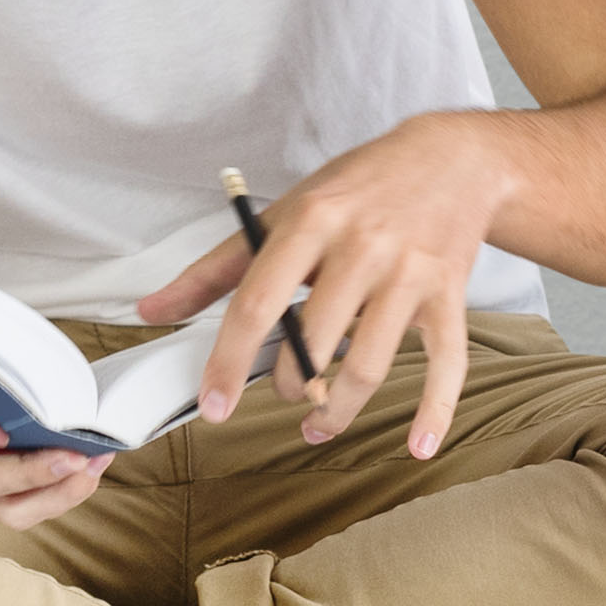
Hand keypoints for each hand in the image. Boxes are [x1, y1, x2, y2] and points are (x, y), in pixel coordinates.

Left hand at [138, 114, 523, 457]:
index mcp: (312, 222)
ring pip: (369, 365)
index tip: (213, 406)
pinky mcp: (449, 294)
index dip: (230, 360)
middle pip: (314, 343)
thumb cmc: (359, 188)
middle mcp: (361, 247)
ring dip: (336, 411)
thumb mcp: (285, 212)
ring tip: (318, 424)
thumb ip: (216, 268)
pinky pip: (447, 362)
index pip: (259, 303)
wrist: (453, 160)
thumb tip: (151, 310)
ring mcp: (409, 273)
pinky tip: (419, 445)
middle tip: (286, 392)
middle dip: (290, 385)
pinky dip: (435, 410)